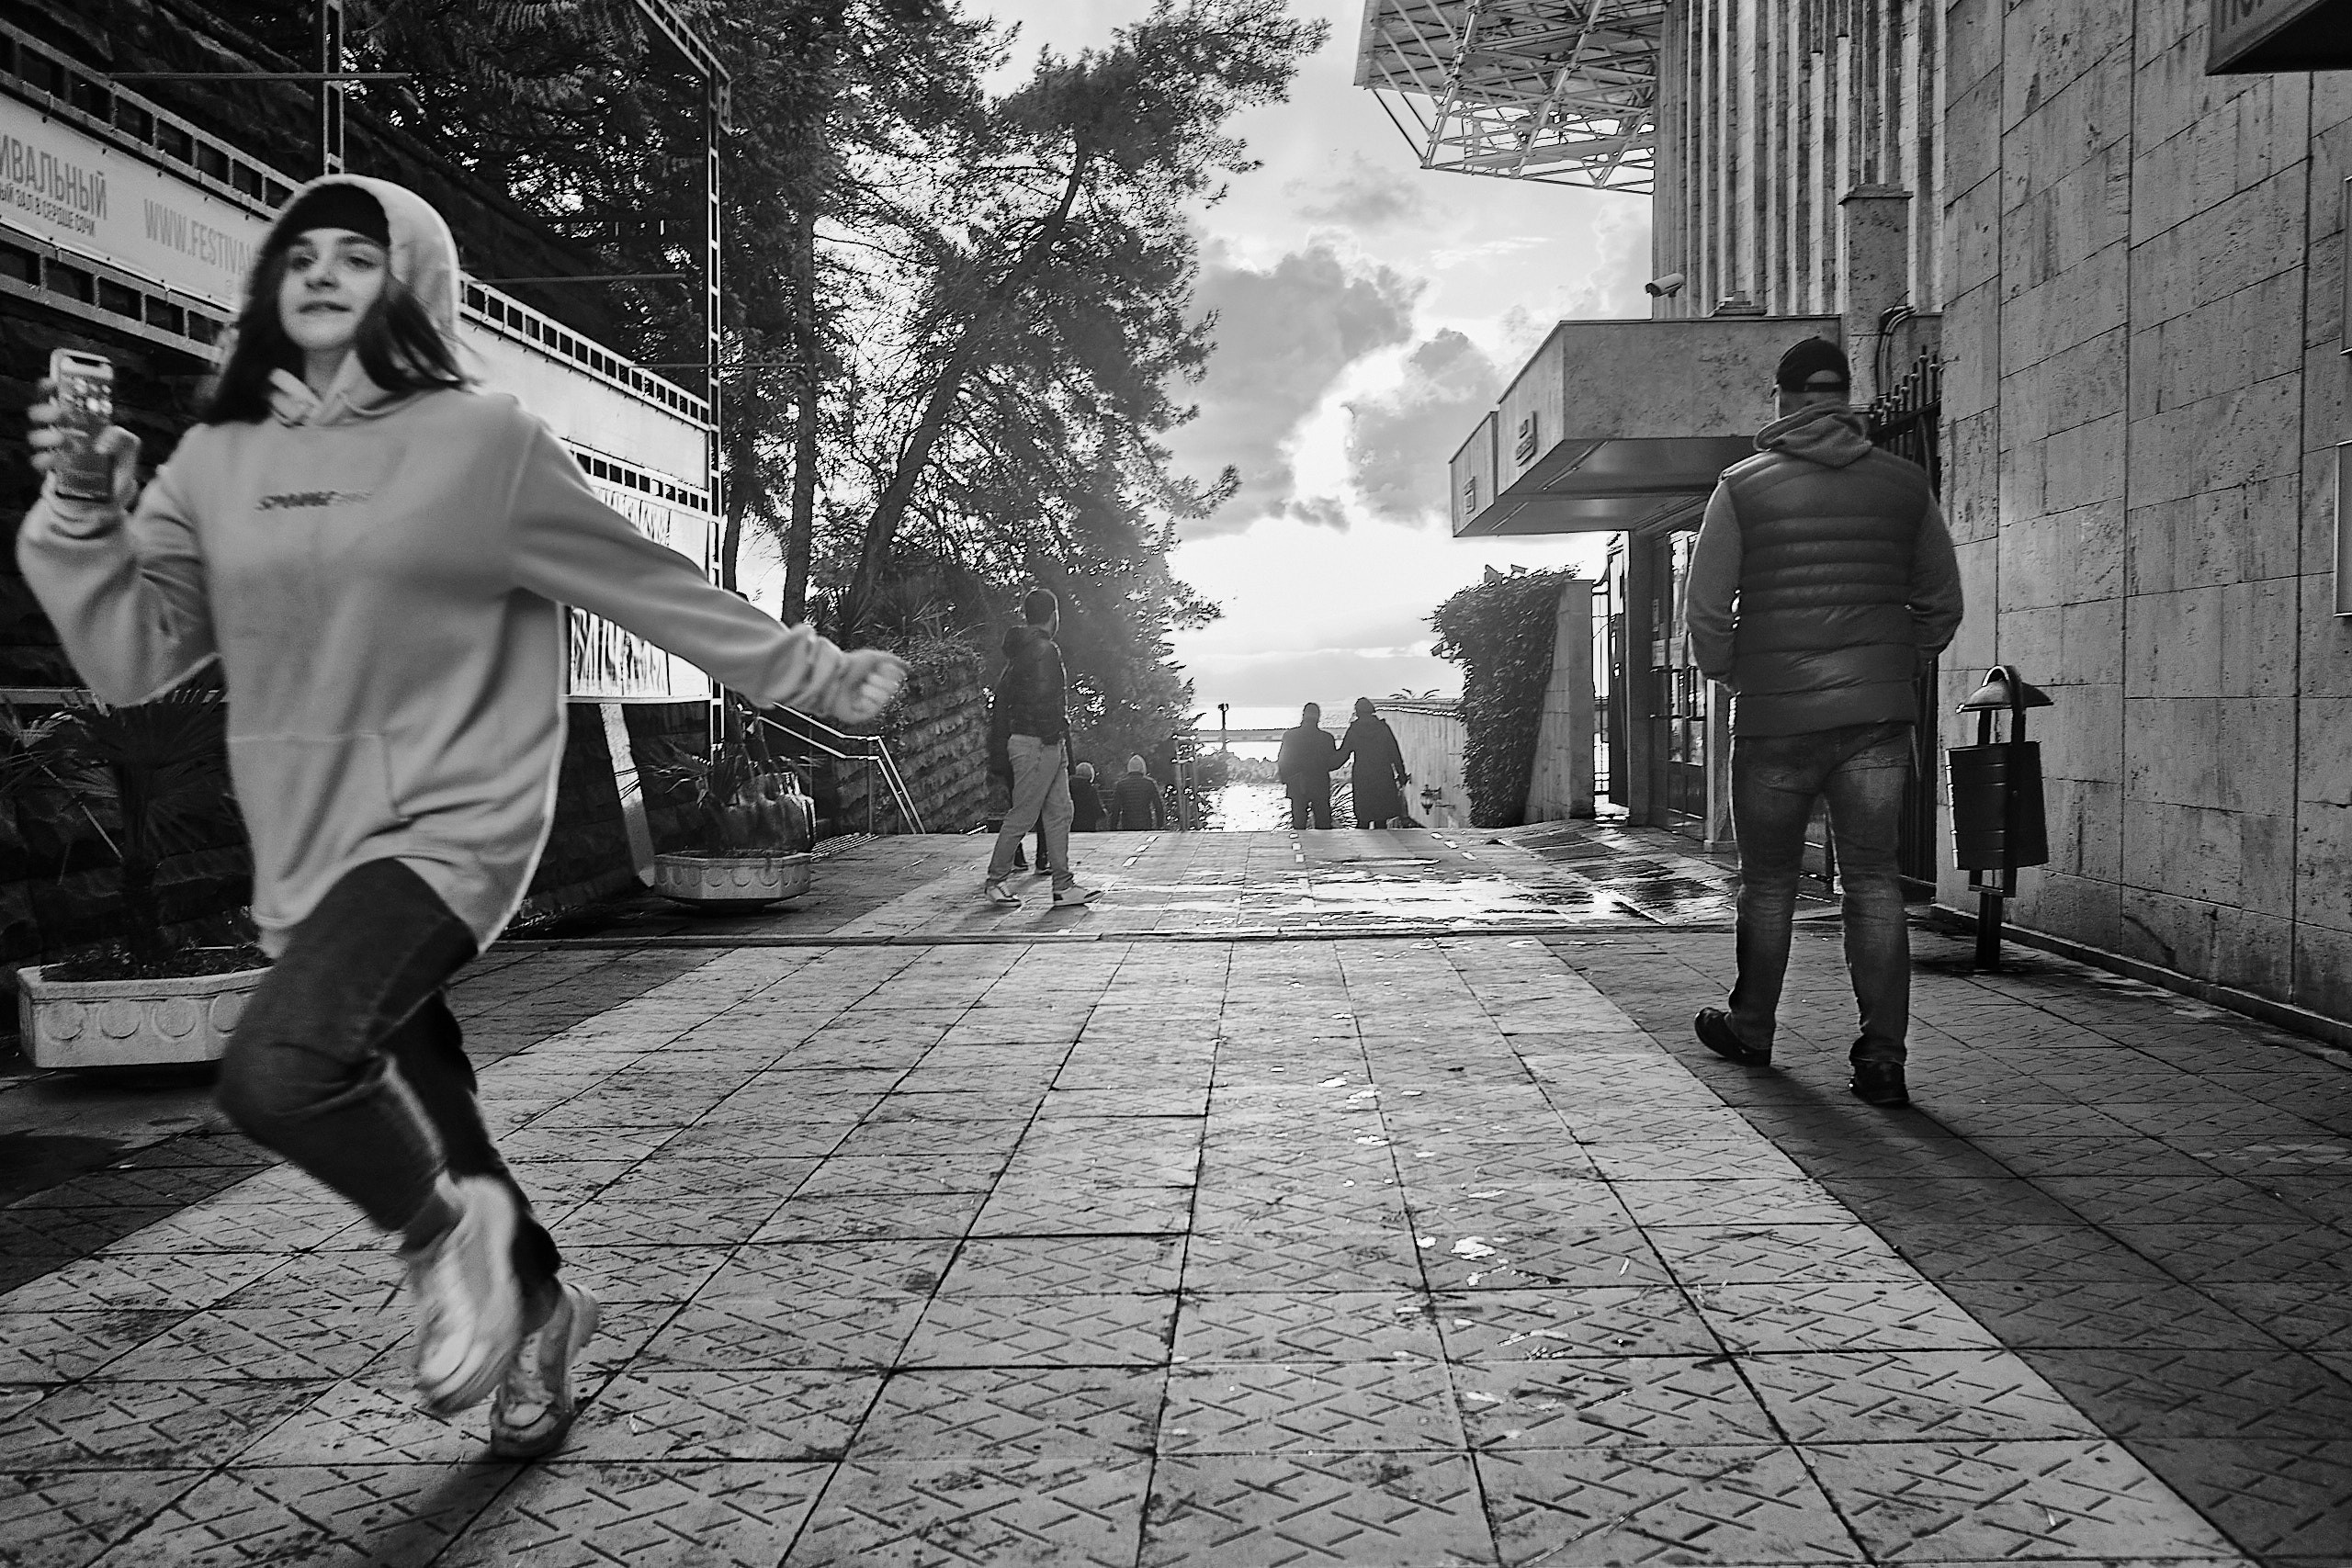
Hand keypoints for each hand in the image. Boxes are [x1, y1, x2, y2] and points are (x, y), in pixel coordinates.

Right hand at [27, 380, 138, 507]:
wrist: (112, 495)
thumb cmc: (116, 464)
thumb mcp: (129, 447)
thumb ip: (123, 437)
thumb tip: (103, 444)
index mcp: (77, 420)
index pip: (56, 397)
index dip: (50, 387)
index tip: (53, 382)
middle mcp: (61, 431)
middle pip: (39, 414)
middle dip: (47, 411)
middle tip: (61, 414)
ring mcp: (54, 451)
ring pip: (35, 436)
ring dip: (47, 436)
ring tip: (63, 441)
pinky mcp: (51, 471)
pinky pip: (38, 462)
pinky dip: (45, 460)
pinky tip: (57, 461)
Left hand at [827, 648, 907, 723]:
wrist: (832, 677)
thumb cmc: (849, 666)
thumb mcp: (873, 657)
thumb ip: (892, 660)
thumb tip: (907, 667)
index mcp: (876, 678)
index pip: (895, 679)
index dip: (890, 673)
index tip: (881, 668)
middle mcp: (872, 691)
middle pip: (892, 690)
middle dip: (881, 681)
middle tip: (868, 677)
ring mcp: (866, 704)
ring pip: (884, 699)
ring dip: (872, 690)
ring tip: (860, 687)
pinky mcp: (860, 715)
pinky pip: (874, 709)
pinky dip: (866, 701)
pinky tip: (856, 698)